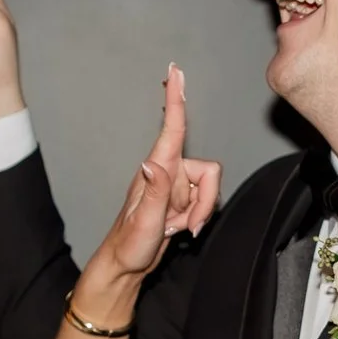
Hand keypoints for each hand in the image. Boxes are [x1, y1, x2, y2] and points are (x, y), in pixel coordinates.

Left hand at [87, 65, 219, 286]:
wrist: (128, 266)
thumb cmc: (130, 244)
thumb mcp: (145, 220)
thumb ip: (155, 191)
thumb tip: (154, 163)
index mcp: (157, 170)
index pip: (171, 128)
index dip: (175, 100)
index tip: (175, 72)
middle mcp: (167, 173)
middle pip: (209, 172)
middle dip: (204, 201)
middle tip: (185, 225)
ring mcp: (175, 187)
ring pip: (210, 189)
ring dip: (200, 212)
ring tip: (178, 227)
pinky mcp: (181, 201)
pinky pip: (205, 202)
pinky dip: (199, 217)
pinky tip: (180, 228)